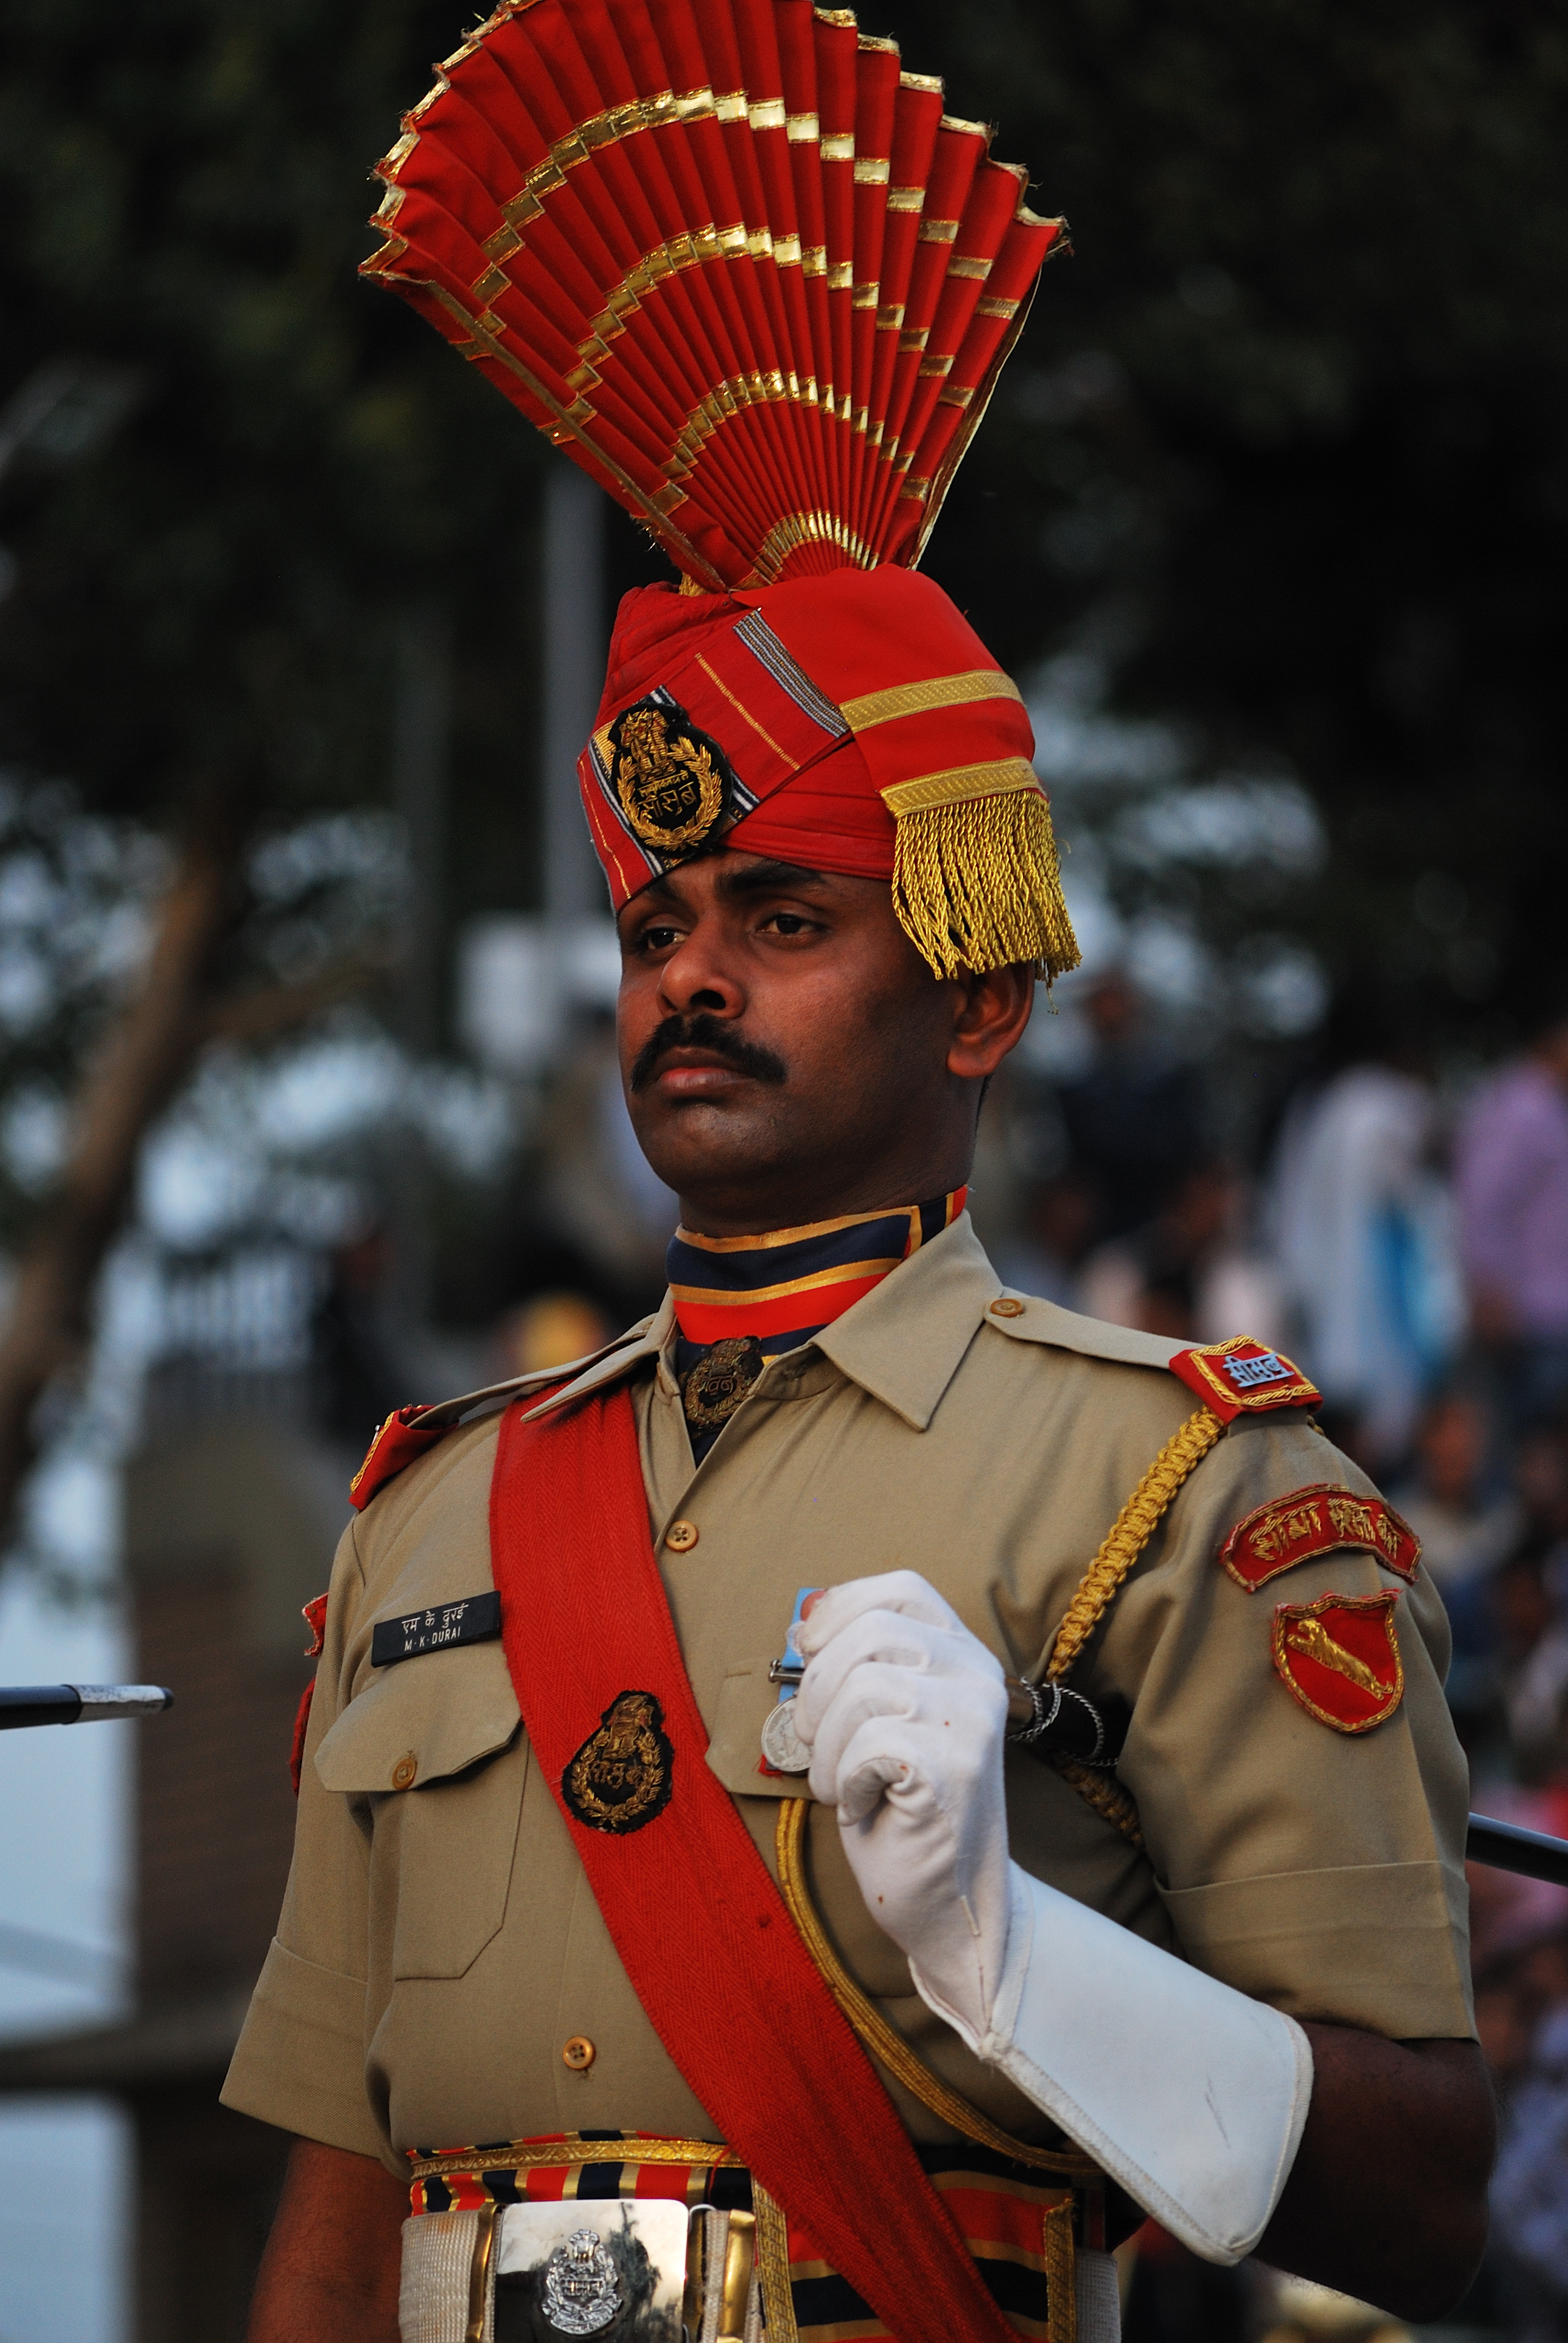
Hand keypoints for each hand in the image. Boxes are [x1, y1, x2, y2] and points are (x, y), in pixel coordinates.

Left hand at [792, 1571, 1012, 2037]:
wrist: (949, 1902)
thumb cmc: (902, 1810)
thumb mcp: (882, 1720)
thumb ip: (859, 1667)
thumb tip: (804, 1624)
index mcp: (964, 1656)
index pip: (902, 1589)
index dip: (841, 1608)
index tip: (809, 1648)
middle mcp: (977, 1677)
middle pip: (870, 1630)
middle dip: (819, 1689)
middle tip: (819, 1744)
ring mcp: (970, 1719)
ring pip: (861, 1686)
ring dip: (827, 1746)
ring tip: (844, 1784)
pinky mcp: (951, 1765)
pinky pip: (863, 1744)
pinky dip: (844, 1780)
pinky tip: (867, 1804)